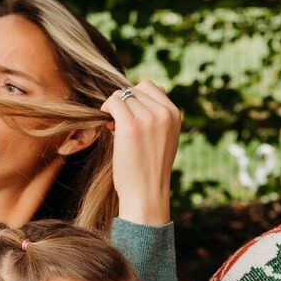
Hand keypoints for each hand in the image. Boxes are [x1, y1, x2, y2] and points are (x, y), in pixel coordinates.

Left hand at [104, 79, 181, 225]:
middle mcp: (164, 113)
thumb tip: (136, 91)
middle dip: (124, 104)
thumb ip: (157, 115)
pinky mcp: (131, 126)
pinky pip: (112, 102)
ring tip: (116, 130)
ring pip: (122, 96)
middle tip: (120, 125)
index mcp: (174, 114)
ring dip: (114, 109)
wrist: (147, 193)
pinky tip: (107, 125)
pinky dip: (106, 109)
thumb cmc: (150, 168)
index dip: (135, 98)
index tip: (130, 116)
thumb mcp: (164, 138)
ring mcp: (148, 118)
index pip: (149, 87)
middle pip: (134, 90)